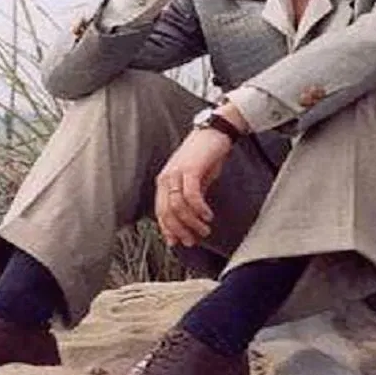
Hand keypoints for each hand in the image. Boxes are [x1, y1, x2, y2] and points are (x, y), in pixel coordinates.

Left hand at [154, 127, 233, 246]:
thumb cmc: (205, 155)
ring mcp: (177, 173)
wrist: (215, 132)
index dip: (169, 230)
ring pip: (178, 207)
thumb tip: (189, 219)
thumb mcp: (195, 180)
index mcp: (164, 182)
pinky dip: (199, 209)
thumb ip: (189, 198)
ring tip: (204, 229)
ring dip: (192, 223)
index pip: (160, 212)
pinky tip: (208, 215)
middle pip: (167, 212)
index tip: (178, 242)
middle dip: (180, 231)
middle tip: (192, 240)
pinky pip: (191, 195)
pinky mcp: (190, 169)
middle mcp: (166, 178)